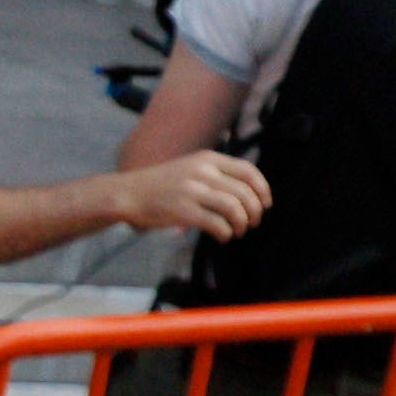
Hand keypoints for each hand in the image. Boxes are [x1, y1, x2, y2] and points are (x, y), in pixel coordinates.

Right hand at [120, 149, 269, 238]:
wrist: (129, 193)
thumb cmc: (161, 185)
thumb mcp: (190, 168)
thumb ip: (216, 175)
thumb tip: (246, 194)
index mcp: (208, 159)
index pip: (248, 171)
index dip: (263, 189)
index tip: (266, 204)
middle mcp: (203, 171)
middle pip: (245, 192)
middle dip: (255, 212)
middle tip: (252, 223)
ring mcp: (193, 190)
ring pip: (234, 208)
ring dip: (242, 224)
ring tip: (237, 231)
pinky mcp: (184, 210)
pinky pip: (217, 224)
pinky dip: (226, 233)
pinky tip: (223, 236)